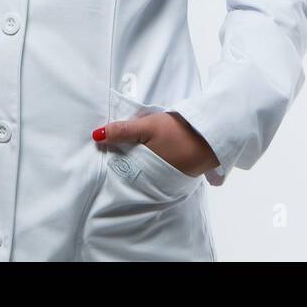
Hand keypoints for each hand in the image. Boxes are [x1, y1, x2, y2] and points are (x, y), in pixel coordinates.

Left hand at [91, 112, 220, 177]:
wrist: (210, 137)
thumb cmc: (177, 131)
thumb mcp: (147, 126)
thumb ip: (122, 131)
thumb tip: (95, 136)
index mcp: (141, 170)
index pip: (118, 168)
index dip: (111, 157)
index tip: (103, 147)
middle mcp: (150, 180)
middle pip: (129, 173)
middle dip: (122, 163)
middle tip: (116, 148)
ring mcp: (163, 180)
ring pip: (142, 173)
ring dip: (136, 164)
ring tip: (134, 151)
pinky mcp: (174, 177)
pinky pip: (155, 173)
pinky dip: (150, 166)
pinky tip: (151, 155)